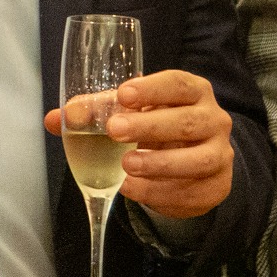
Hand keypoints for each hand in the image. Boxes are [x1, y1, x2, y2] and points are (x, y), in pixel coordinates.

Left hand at [44, 68, 233, 219]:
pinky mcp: (218, 186)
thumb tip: (56, 119)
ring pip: (198, 160)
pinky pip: (193, 192)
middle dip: (150, 126)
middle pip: (187, 121)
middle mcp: (213, 119)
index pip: (178, 84)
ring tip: (127, 165)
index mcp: (193, 92)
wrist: (190, 163)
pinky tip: (132, 189)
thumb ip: (94, 113)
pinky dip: (161, 193)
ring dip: (160, 163)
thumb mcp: (128, 114)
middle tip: (115, 131)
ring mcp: (220, 154)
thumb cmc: (156, 126)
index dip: (152, 89)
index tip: (122, 94)